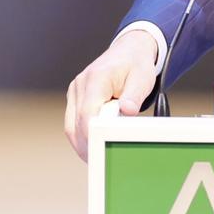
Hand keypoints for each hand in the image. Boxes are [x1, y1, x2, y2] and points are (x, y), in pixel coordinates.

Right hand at [64, 29, 157, 162]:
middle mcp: (80, 85)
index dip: (91, 134)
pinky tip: (95, 147)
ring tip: (98, 159)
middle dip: (87, 145)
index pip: (87, 112)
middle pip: (75, 123)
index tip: (100, 150)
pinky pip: (74, 122)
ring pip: (71, 126)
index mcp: (96, 78)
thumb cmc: (136, 65)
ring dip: (82, 143)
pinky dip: (83, 136)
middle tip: (101, 162)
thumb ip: (134, 95)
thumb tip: (127, 111)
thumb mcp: (142, 78)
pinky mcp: (76, 99)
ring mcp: (76, 92)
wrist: (129, 50)